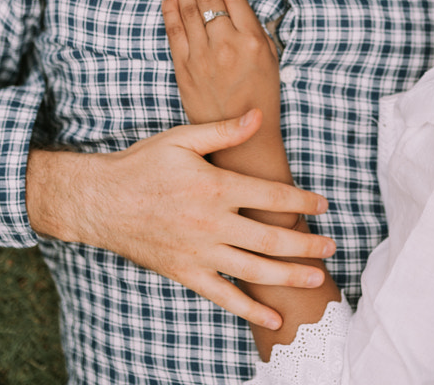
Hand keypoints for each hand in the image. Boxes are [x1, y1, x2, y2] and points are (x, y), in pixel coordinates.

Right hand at [26, 113, 334, 328]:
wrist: (101, 201)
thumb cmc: (143, 164)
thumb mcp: (182, 138)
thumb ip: (223, 131)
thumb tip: (258, 116)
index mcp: (216, 187)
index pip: (271, 197)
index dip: (302, 202)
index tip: (324, 205)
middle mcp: (212, 224)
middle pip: (270, 240)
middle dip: (306, 244)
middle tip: (332, 245)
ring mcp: (200, 253)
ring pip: (254, 271)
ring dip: (290, 276)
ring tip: (318, 278)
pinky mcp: (186, 273)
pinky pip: (224, 296)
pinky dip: (251, 309)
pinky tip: (275, 316)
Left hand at [163, 0, 280, 128]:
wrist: (242, 137)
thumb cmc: (261, 94)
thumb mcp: (271, 57)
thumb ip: (254, 27)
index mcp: (252, 40)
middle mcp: (226, 45)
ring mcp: (202, 57)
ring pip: (187, 10)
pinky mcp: (184, 69)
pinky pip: (173, 32)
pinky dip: (169, 10)